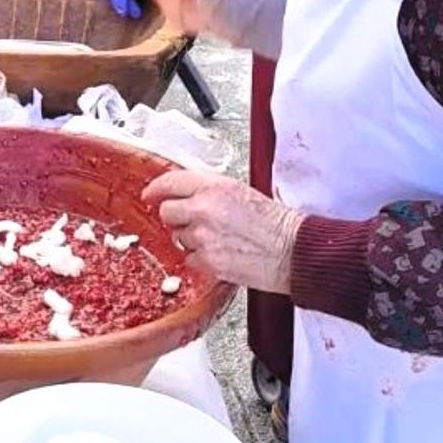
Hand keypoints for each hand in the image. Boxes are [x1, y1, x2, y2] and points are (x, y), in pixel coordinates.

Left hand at [142, 169, 304, 293]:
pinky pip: (190, 259)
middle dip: (176, 217)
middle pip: (167, 212)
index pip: (170, 182)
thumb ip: (210, 191)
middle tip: (194, 221)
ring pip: (178, 237)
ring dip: (192, 239)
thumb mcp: (241, 192)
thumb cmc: (275, 223)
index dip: (156, 189)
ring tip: (220, 239)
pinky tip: (222, 253)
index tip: (149, 194)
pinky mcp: (207, 261)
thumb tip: (186, 195)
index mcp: (214, 186)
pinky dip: (202, 259)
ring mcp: (203, 237)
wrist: (293, 250)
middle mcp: (204, 209)